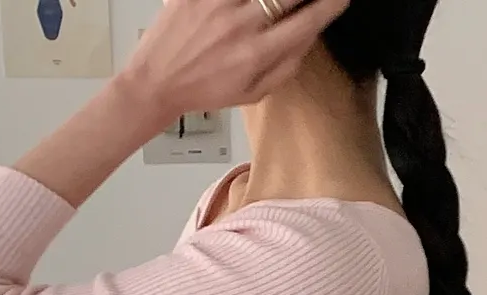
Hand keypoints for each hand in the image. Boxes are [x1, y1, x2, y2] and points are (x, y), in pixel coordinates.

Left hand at [122, 0, 349, 132]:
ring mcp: (218, 2)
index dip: (330, 4)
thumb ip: (286, 65)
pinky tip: (250, 3)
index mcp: (257, 54)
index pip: (308, 20)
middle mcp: (241, 25)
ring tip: (277, 3)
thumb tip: (311, 34)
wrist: (156, 81)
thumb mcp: (253, 93)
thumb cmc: (206, 89)